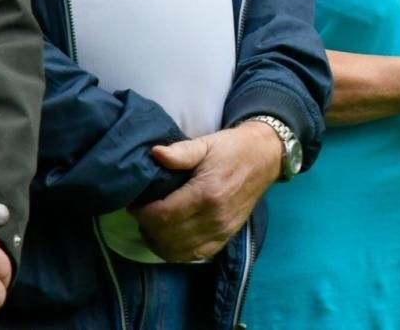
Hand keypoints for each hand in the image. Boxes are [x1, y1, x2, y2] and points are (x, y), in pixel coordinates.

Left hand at [134, 125, 281, 261]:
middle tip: (140, 213)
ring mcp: (221, 231)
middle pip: (168, 236)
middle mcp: (214, 218)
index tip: (135, 204)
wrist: (264, 159)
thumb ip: (181, 151)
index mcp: (207, 193)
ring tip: (150, 226)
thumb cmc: (232, 148)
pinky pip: (194, 256)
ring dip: (158, 242)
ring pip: (178, 251)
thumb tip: (155, 154)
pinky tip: (167, 239)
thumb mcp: (206, 143)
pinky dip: (175, 252)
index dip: (143, 213)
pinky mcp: (225, 238)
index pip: (164, 215)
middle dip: (147, 227)